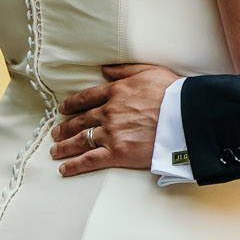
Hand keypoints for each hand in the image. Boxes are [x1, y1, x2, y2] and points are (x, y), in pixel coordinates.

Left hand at [49, 63, 175, 176]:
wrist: (184, 116)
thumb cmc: (172, 93)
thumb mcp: (148, 71)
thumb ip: (124, 70)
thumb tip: (106, 70)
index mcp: (115, 92)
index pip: (87, 98)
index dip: (72, 104)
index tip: (63, 109)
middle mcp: (108, 112)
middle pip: (80, 121)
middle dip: (65, 128)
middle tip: (55, 133)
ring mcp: (111, 133)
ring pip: (81, 140)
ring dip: (65, 146)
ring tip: (55, 151)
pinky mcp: (117, 152)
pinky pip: (90, 160)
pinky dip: (74, 165)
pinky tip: (64, 169)